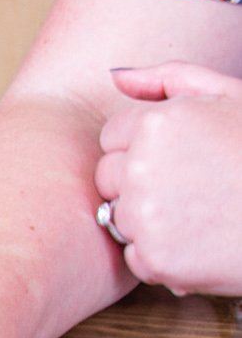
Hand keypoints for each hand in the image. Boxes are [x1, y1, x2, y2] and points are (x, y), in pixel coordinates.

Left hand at [97, 63, 241, 294]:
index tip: (185, 158)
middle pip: (108, 178)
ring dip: (150, 221)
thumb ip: (169, 79)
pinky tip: (204, 244)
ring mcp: (146, 216)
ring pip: (120, 219)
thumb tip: (115, 77)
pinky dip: (163, 257)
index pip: (112, 137)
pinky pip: (136, 259)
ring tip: (204, 215)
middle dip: (141, 183)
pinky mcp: (158, 260)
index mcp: (157, 124)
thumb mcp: (233, 98)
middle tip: (196, 189)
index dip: (146, 148)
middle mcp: (142, 168)